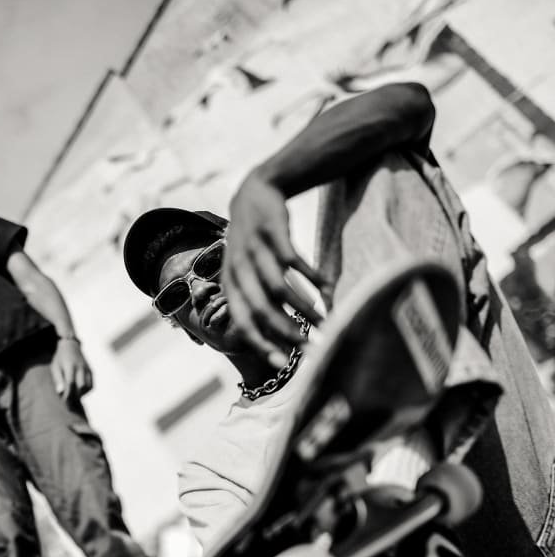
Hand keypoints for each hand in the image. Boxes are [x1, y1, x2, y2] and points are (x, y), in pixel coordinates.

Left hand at [51, 337, 92, 399]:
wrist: (70, 346)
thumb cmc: (60, 359)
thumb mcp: (55, 367)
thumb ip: (58, 380)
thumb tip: (61, 393)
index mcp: (70, 366)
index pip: (71, 383)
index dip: (68, 394)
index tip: (63, 400)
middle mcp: (81, 367)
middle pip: (81, 386)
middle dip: (75, 395)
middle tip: (69, 399)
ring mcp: (87, 369)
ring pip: (88, 387)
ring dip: (81, 394)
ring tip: (74, 395)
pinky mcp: (91, 371)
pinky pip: (91, 385)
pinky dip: (86, 391)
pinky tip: (79, 391)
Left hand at [222, 169, 328, 365]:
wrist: (254, 193)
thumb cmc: (255, 246)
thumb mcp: (247, 274)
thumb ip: (260, 303)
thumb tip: (279, 341)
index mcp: (230, 285)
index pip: (243, 321)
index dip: (261, 343)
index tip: (282, 363)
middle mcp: (238, 269)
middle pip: (261, 309)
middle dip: (287, 331)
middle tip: (313, 346)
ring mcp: (254, 249)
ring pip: (278, 287)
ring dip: (304, 307)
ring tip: (326, 321)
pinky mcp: (272, 231)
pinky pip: (292, 259)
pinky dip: (310, 275)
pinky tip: (327, 286)